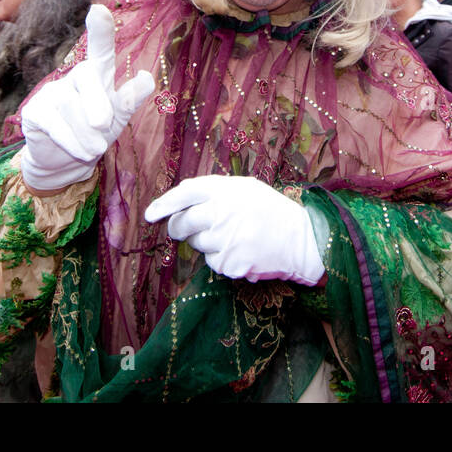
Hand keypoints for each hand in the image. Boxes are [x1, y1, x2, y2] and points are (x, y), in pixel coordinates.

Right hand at [19, 5, 153, 191]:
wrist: (66, 164)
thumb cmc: (95, 135)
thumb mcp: (118, 119)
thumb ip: (129, 99)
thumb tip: (146, 78)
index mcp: (97, 75)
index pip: (100, 50)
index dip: (100, 30)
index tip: (99, 9)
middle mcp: (74, 78)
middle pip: (87, 78)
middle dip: (97, 104)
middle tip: (104, 126)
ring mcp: (51, 92)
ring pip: (71, 107)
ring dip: (87, 134)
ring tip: (94, 148)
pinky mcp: (34, 111)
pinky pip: (54, 122)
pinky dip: (70, 139)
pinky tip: (80, 150)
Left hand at [144, 175, 324, 284]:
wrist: (301, 239)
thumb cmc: (270, 211)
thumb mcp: (244, 188)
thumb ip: (212, 191)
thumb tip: (178, 200)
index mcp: (225, 189)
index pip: (185, 193)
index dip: (164, 204)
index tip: (150, 215)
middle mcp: (222, 212)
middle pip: (182, 223)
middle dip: (177, 228)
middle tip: (182, 229)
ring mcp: (224, 239)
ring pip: (196, 243)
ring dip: (204, 241)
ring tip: (230, 236)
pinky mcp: (229, 262)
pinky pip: (211, 261)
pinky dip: (220, 257)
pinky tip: (239, 250)